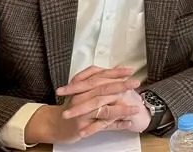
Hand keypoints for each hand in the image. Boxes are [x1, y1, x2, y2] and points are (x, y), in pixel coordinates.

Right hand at [25, 67, 142, 143]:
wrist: (55, 124)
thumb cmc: (74, 106)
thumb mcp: (86, 90)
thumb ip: (102, 79)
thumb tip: (118, 67)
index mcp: (84, 87)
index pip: (101, 76)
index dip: (116, 73)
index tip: (130, 70)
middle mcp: (82, 97)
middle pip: (103, 89)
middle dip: (121, 85)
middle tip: (136, 83)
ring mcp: (82, 112)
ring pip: (104, 109)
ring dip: (122, 109)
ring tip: (137, 108)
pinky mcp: (83, 126)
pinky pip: (102, 125)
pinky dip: (116, 124)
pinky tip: (128, 123)